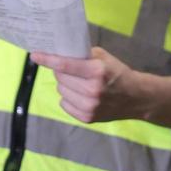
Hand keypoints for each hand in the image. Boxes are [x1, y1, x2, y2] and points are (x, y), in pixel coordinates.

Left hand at [30, 47, 152, 123]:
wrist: (135, 97)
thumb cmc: (117, 73)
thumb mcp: (103, 57)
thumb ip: (82, 55)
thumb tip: (59, 52)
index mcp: (97, 71)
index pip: (65, 65)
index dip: (48, 59)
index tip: (35, 55)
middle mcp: (92, 90)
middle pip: (61, 77)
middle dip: (62, 71)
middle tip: (73, 70)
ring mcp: (89, 106)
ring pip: (61, 90)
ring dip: (66, 85)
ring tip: (80, 83)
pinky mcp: (87, 118)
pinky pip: (64, 104)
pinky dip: (69, 98)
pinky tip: (81, 95)